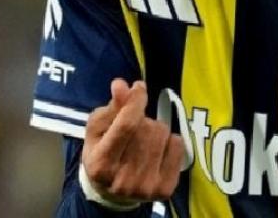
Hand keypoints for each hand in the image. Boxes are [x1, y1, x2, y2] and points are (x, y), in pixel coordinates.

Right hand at [82, 79, 185, 204]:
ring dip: (156, 130)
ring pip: (163, 134)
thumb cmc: (102, 154)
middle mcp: (123, 179)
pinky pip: (179, 146)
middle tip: (134, 128)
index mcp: (101, 163)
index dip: (135, 101)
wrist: (112, 193)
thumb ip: (111, 106)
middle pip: (147, 128)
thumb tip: (121, 85)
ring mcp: (146, 186)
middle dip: (142, 119)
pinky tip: (158, 150)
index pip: (126, 125)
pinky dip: (171, 142)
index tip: (139, 87)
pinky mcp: (165, 189)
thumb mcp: (98, 130)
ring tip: (144, 140)